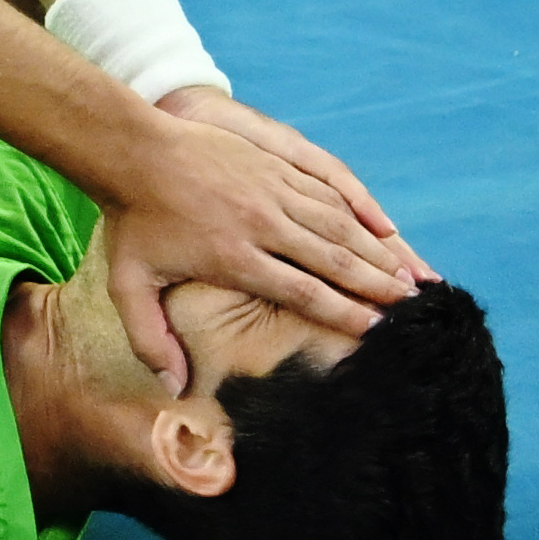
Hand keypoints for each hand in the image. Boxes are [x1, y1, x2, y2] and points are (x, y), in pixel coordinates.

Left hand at [104, 93, 422, 395]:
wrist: (133, 150)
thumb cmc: (131, 222)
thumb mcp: (128, 287)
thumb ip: (151, 341)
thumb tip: (174, 389)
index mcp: (234, 258)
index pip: (303, 292)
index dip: (343, 312)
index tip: (375, 330)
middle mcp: (261, 223)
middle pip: (332, 259)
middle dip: (375, 285)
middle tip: (410, 306)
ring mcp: (271, 189)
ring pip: (337, 224)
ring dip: (375, 250)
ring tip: (406, 274)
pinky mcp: (274, 164)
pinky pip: (327, 189)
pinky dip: (359, 210)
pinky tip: (382, 227)